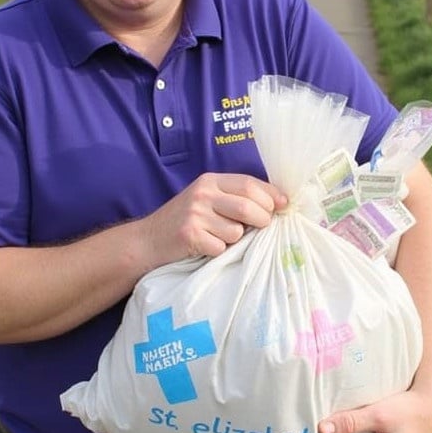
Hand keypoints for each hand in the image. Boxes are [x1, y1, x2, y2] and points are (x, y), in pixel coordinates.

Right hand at [139, 172, 287, 267]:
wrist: (148, 240)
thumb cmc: (184, 220)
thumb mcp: (206, 199)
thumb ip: (234, 197)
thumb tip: (275, 204)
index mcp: (210, 181)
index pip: (249, 184)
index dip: (271, 195)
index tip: (284, 205)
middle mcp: (203, 194)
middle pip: (249, 207)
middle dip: (263, 220)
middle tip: (261, 227)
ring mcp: (195, 214)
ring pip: (237, 231)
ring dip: (234, 239)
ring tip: (217, 236)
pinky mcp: (190, 235)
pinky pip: (221, 247)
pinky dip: (218, 251)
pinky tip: (205, 246)